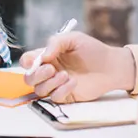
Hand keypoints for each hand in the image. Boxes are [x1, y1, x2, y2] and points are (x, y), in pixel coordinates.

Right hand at [20, 32, 135, 103]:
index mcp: (48, 56)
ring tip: (66, 74)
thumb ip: (55, 42)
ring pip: (40, 90)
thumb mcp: (74, 39)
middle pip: (29, 79)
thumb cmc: (92, 49)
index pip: (28, 60)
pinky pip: (55, 98)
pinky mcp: (66, 96)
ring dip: (50, 83)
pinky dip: (61, 90)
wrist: (111, 66)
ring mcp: (56, 85)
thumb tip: (43, 56)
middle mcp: (49, 71)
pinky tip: (73, 82)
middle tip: (51, 69)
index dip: (27, 62)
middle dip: (36, 75)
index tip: (36, 60)